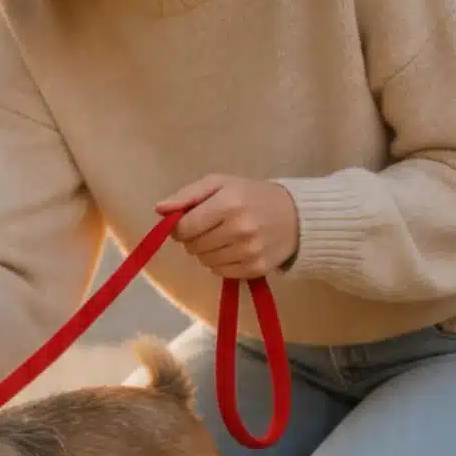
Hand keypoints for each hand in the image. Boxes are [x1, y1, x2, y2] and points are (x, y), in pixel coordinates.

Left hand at [156, 175, 299, 278]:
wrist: (296, 216)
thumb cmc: (251, 195)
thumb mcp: (220, 183)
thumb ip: (187, 195)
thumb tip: (159, 209)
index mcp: (228, 203)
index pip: (184, 227)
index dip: (178, 228)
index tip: (186, 222)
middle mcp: (239, 229)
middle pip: (193, 246)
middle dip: (193, 239)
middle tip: (208, 228)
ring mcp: (249, 251)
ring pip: (205, 261)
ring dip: (206, 252)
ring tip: (221, 237)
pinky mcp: (256, 269)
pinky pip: (221, 272)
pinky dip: (220, 263)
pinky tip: (232, 249)